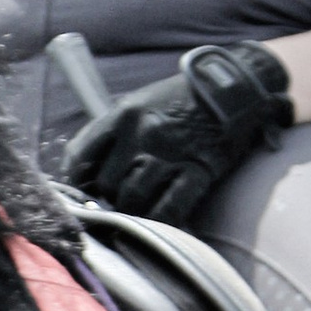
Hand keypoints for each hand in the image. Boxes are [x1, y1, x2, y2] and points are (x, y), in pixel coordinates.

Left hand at [62, 42, 292, 221]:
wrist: (233, 88)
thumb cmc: (181, 100)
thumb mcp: (139, 103)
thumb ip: (113, 133)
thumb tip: (87, 172)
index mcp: (123, 115)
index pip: (81, 156)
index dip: (77, 181)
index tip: (83, 190)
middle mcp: (143, 134)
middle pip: (106, 184)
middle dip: (108, 198)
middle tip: (117, 202)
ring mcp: (172, 153)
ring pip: (133, 199)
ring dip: (133, 211)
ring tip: (139, 212)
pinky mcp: (199, 171)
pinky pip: (169, 208)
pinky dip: (160, 221)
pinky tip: (160, 222)